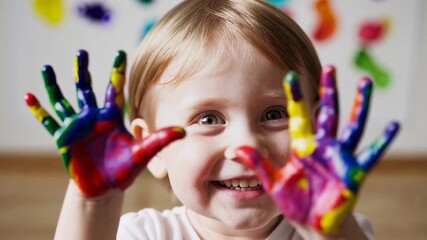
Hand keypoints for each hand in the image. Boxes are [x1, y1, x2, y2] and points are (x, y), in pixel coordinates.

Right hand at [25, 50, 184, 197]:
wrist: (105, 187)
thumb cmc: (124, 170)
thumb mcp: (142, 154)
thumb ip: (160, 140)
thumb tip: (183, 131)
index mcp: (112, 117)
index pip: (115, 89)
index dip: (117, 71)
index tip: (120, 52)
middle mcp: (93, 118)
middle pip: (86, 89)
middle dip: (83, 71)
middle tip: (80, 52)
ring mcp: (76, 126)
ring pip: (64, 100)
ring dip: (55, 85)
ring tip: (46, 68)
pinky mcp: (63, 138)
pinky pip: (49, 121)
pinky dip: (39, 110)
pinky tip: (29, 97)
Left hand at [236, 66, 398, 234]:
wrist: (311, 221)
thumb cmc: (294, 200)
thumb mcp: (273, 181)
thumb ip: (256, 164)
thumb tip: (232, 150)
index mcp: (302, 146)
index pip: (299, 115)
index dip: (296, 96)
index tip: (291, 75)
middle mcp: (322, 147)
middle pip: (327, 113)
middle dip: (328, 91)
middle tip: (330, 68)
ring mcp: (340, 157)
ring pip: (351, 126)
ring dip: (359, 105)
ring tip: (365, 83)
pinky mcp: (354, 172)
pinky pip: (371, 154)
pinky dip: (382, 142)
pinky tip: (393, 126)